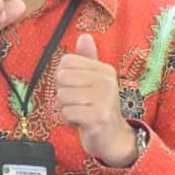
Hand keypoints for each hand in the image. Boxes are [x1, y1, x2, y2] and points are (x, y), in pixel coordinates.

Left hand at [56, 33, 136, 166]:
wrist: (113, 138)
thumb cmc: (98, 108)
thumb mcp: (94, 82)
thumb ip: (87, 60)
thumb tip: (85, 36)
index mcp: (104, 70)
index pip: (66, 62)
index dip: (63, 78)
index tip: (77, 90)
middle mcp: (106, 81)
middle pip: (61, 78)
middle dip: (63, 95)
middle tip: (79, 104)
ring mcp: (103, 99)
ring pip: (61, 96)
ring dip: (66, 109)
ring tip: (81, 113)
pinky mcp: (97, 117)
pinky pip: (66, 113)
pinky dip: (68, 121)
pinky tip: (81, 123)